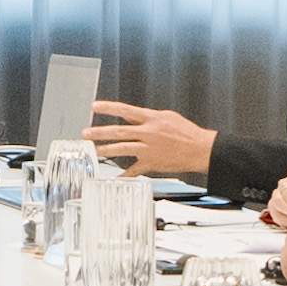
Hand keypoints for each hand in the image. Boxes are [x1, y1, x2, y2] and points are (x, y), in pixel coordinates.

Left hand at [89, 101, 212, 178]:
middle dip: (100, 132)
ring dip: (106, 150)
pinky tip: (114, 179)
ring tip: (94, 150)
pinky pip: (135, 170)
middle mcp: (148, 133)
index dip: (109, 108)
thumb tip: (129, 115)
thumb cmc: (186, 132)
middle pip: (119, 131)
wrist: (201, 149)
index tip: (94, 107)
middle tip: (86, 134)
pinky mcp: (152, 163)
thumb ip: (146, 116)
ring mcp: (149, 149)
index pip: (126, 110)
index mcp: (152, 119)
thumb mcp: (167, 116)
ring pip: (123, 149)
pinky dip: (124, 175)